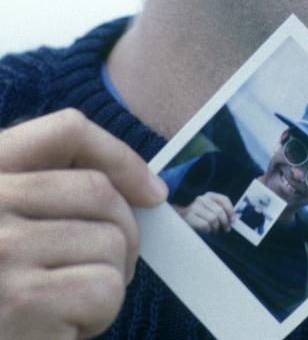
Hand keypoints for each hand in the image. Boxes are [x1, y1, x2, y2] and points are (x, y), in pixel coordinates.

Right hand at [0, 108, 167, 339]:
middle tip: (110, 266)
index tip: (149, 190)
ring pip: (111, 242)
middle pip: (99, 191)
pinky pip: (104, 288)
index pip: (66, 131)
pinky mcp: (22, 301)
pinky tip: (67, 326)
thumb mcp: (12, 219)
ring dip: (110, 279)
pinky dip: (100, 314)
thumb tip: (147, 189)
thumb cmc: (4, 290)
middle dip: (124, 232)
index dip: (119, 156)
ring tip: (74, 301)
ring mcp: (4, 249)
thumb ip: (53, 190)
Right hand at [174, 192, 235, 233]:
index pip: (224, 200)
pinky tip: (207, 231)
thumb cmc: (199, 215)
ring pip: (213, 219)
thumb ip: (220, 210)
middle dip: (225, 222)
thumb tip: (234, 218)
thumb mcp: (209, 208)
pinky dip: (208, 230)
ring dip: (216, 228)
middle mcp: (202, 199)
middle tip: (226, 229)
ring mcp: (194, 207)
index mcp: (209, 195)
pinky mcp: (189, 217)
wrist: (179, 217)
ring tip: (215, 231)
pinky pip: (205, 225)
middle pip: (219, 211)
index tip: (233, 220)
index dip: (230, 210)